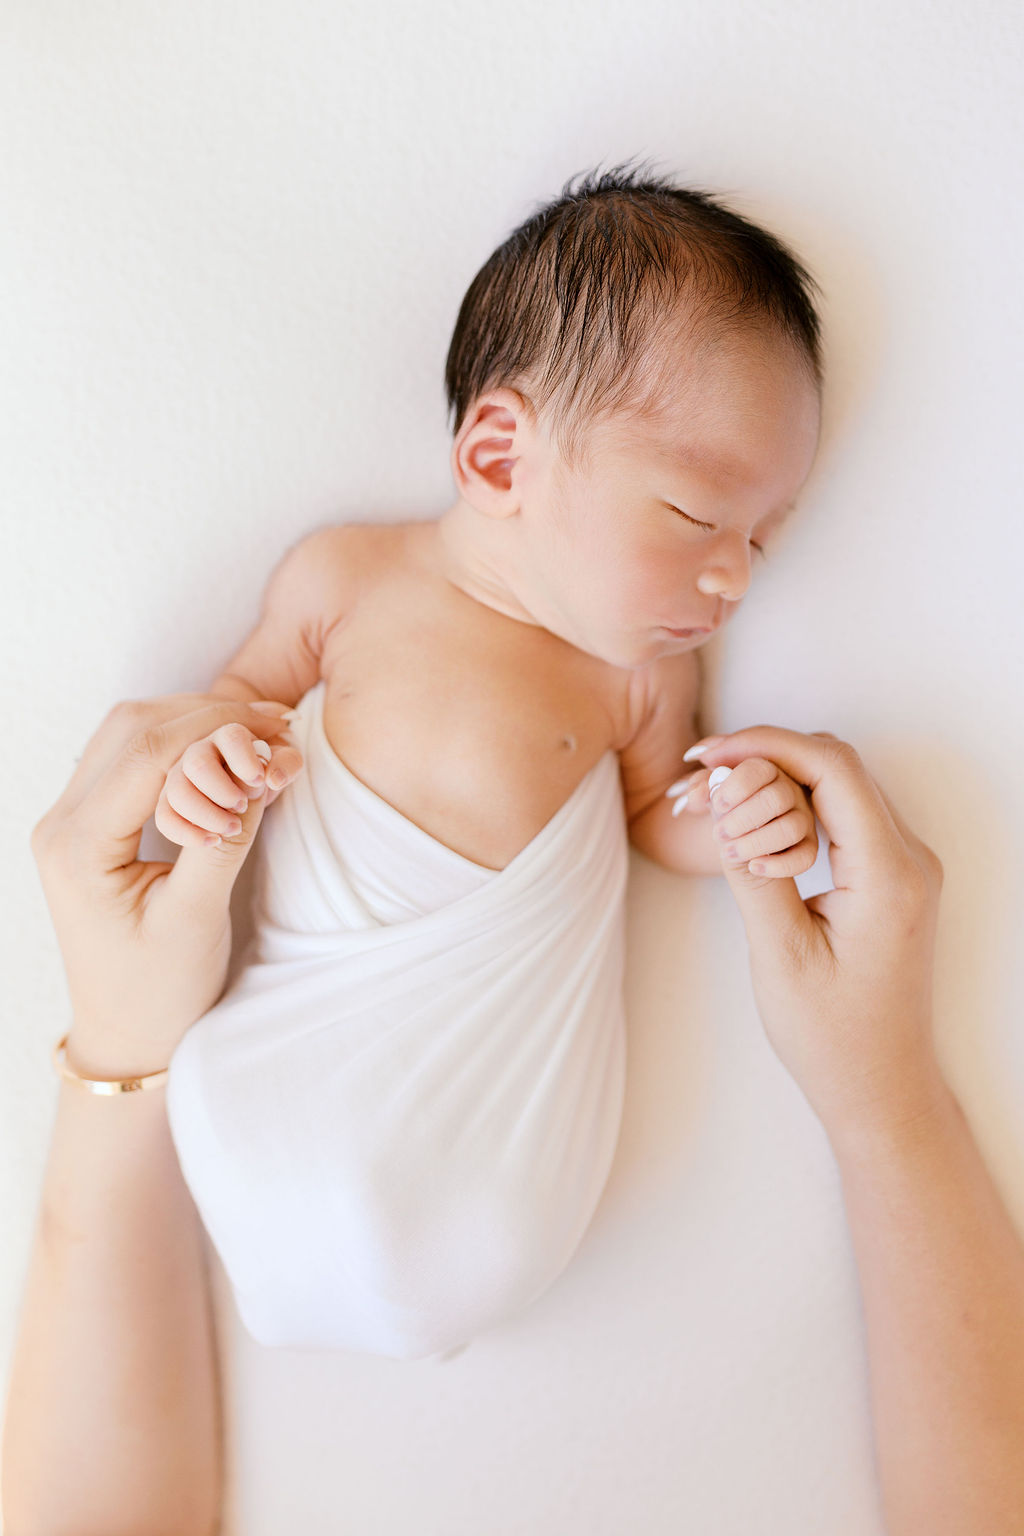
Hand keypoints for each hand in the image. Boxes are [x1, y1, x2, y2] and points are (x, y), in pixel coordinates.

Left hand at [30, 693, 298, 1077]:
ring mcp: (70, 820)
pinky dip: (180, 744)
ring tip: (257, 735)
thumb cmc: (158, 992)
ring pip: (128, 732)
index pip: (146, 753)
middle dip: (207, 713)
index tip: (275, 729)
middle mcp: (62, 823)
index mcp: (78, 847)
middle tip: (275, 725)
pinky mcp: (91, 823)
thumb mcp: (197, 919)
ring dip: (194, 721)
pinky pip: (130, 757)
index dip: (215, 727)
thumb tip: (260, 770)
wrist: (128, 1035)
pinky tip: (225, 753)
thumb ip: (225, 840)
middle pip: (131, 727)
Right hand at [155, 716, 304, 847]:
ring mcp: (181, 776)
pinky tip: (213, 841)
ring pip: (178, 791)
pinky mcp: (170, 802)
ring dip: (207, 814)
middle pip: (198, 763)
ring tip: (233, 829)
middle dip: (222, 791)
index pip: (231, 737)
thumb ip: (286, 763)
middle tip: (242, 807)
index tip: (259, 781)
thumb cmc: (269, 770)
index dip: (244, 759)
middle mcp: (200, 751)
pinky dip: (186, 832)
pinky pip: (164, 817)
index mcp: (230, 737)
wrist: (252, 790)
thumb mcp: (285, 764)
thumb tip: (272, 777)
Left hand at [667, 756, 818, 876]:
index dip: (737, 786)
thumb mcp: (709, 794)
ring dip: (755, 843)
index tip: (717, 803)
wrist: (738, 836)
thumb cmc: (726, 808)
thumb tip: (698, 792)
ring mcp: (802, 819)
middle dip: (742, 819)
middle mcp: (789, 792)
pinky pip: (805, 857)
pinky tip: (753, 867)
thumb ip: (700, 787)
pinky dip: (779, 865)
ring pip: (791, 828)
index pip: (759, 769)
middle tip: (719, 833)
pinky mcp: (807, 846)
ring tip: (728, 853)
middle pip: (776, 799)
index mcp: (766, 771)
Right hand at [679, 730, 945, 1140]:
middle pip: (834, 766)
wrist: (880, 1086)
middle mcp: (909, 859)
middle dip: (761, 759)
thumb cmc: (833, 1037)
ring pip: (836, 785)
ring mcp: (904, 865)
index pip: (831, 768)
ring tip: (710, 804)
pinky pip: (841, 815)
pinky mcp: (889, 875)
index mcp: (889, 875)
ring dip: (773, 782)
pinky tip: (747, 827)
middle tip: (696, 783)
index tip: (706, 756)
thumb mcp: (780, 955)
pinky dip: (791, 808)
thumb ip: (750, 868)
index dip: (763, 745)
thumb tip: (723, 793)